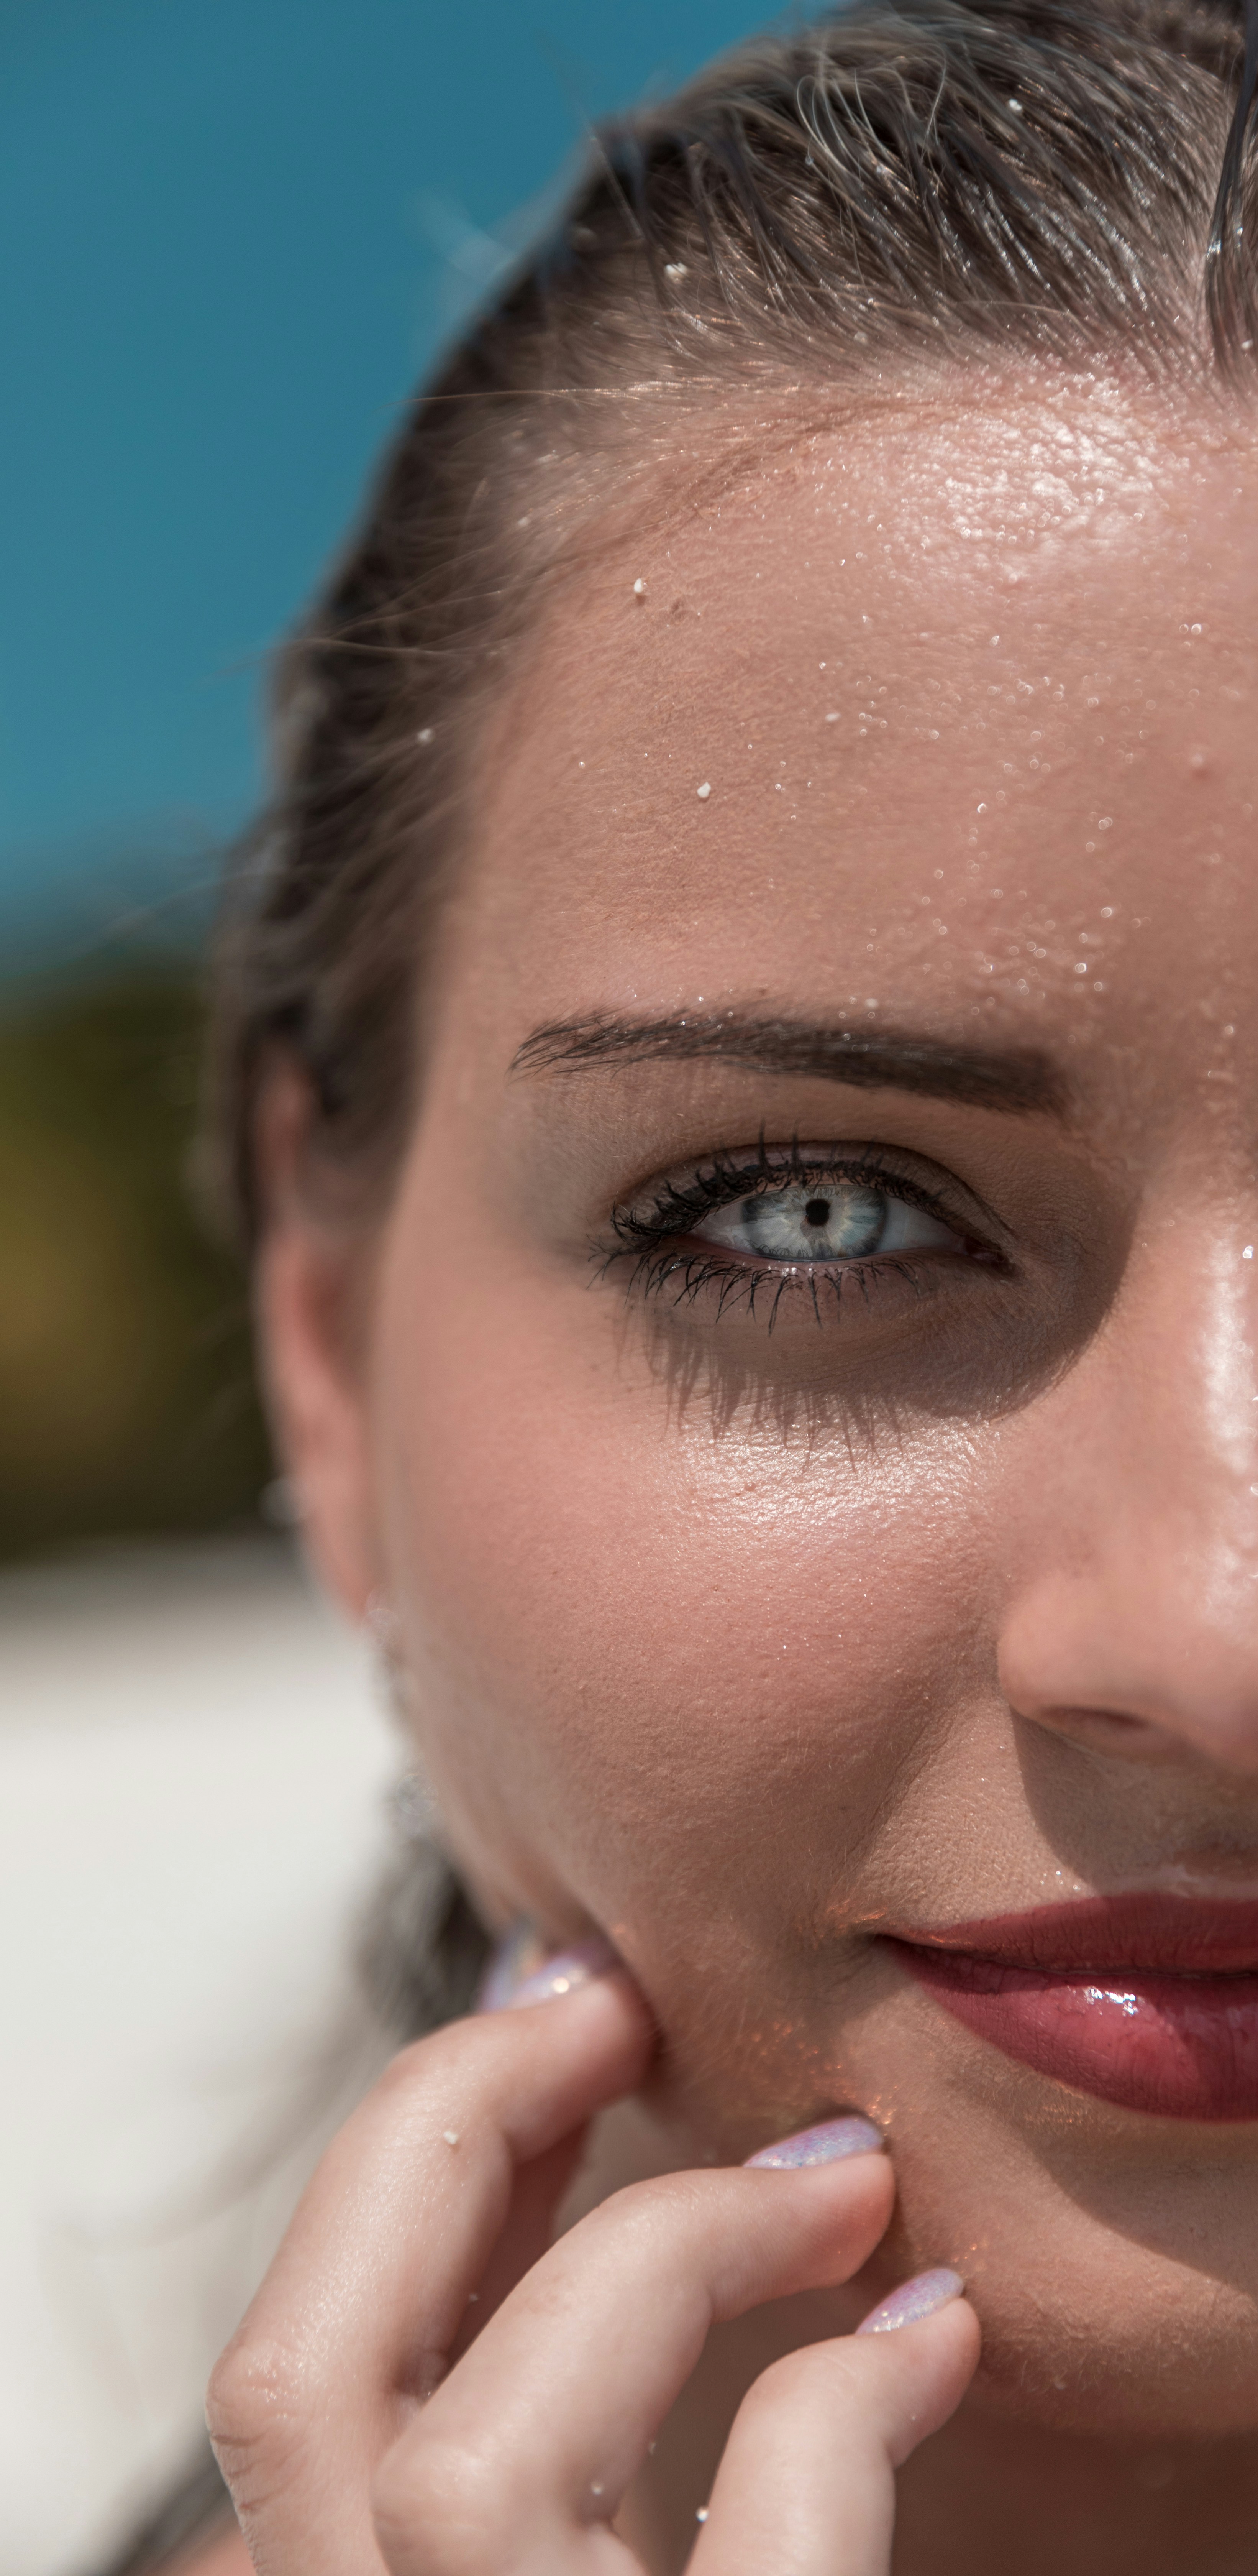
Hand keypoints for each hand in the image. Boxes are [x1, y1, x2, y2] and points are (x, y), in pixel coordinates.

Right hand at [208, 1957, 978, 2571]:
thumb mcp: (568, 2524)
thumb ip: (540, 2378)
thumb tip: (552, 2063)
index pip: (289, 2372)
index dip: (410, 2150)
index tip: (561, 2006)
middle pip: (296, 2379)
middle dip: (451, 2130)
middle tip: (624, 1995)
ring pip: (476, 2465)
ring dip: (672, 2247)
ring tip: (846, 2170)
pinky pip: (764, 2539)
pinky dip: (851, 2406)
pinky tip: (934, 2338)